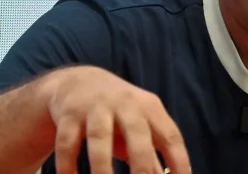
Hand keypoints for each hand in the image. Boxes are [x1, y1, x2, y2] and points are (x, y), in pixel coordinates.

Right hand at [42, 65, 190, 173]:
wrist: (80, 82)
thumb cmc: (118, 113)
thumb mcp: (140, 126)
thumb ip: (152, 153)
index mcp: (150, 108)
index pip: (170, 136)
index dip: (180, 161)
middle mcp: (126, 104)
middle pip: (137, 133)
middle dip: (142, 166)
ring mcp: (96, 107)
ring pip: (99, 137)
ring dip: (102, 168)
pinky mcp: (69, 114)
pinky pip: (67, 142)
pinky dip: (68, 165)